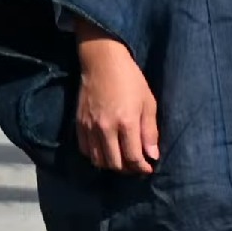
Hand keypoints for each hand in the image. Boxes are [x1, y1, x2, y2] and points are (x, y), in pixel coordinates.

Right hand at [74, 20, 157, 174]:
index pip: (133, 158)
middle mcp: (106, 127)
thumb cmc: (130, 79)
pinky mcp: (79, 122)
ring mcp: (90, 126)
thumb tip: (153, 155)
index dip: (143, 168)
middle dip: (128, 169)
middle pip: (115, 163)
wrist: (101, 61)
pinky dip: (95, 155)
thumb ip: (150, 131)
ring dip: (111, 164)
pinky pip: (84, 149)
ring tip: (121, 159)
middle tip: (136, 165)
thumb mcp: (148, 102)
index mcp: (126, 122)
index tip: (148, 167)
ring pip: (98, 160)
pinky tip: (104, 150)